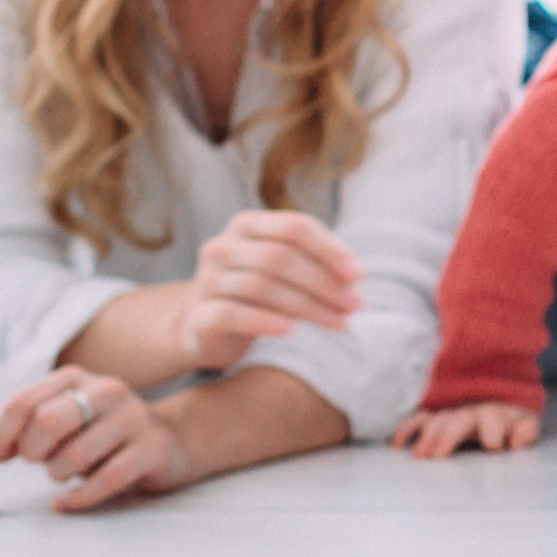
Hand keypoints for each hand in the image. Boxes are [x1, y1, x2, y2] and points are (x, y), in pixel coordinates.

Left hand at [0, 367, 193, 513]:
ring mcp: (133, 418)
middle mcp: (106, 390)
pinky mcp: (153, 448)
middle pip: (47, 421)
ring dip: (59, 475)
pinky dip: (77, 498)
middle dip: (33, 452)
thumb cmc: (102, 437)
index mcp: (74, 378)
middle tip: (40, 463)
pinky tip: (67, 502)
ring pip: (74, 455)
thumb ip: (24, 433)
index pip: (21, 404)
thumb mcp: (63, 425)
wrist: (172, 440)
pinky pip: (104, 480)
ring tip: (68, 474)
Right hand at [175, 210, 362, 371]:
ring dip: (307, 306)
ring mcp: (206, 280)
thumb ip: (316, 264)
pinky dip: (264, 322)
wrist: (205, 327)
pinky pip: (231, 314)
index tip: (358, 275)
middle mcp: (222, 247)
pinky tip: (291, 331)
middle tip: (355, 305)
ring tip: (339, 323)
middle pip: (279, 257)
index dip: (330, 249)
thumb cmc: (258, 293)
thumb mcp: (286, 271)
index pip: (294, 227)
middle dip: (324, 282)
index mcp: (246, 225)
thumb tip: (355, 276)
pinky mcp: (198, 315)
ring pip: (260, 286)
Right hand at [393, 400, 540, 458]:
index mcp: (495, 413)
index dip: (494, 432)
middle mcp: (470, 410)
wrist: (496, 391)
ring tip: (419, 454)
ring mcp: (450, 412)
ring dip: (427, 436)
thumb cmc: (510, 417)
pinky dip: (406, 430)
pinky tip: (397, 445)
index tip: (493, 447)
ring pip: (436, 421)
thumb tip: (515, 442)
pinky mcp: (435, 414)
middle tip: (438, 455)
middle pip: (458, 422)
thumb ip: (526, 432)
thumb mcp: (526, 422)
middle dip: (448, 437)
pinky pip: (418, 419)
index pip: (493, 420)